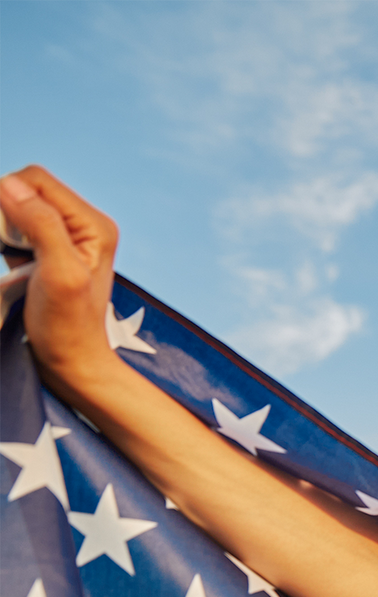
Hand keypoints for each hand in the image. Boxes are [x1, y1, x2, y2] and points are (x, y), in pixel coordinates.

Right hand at [0, 166, 117, 371]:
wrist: (71, 362)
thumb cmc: (69, 326)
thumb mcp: (59, 274)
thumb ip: (42, 225)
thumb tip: (10, 185)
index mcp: (94, 224)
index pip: (37, 181)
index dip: (9, 196)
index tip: (5, 235)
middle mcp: (83, 225)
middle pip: (25, 190)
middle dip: (4, 211)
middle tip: (12, 251)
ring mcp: (63, 237)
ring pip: (15, 207)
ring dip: (2, 226)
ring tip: (14, 261)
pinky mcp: (44, 250)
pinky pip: (13, 227)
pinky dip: (2, 238)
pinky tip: (12, 264)